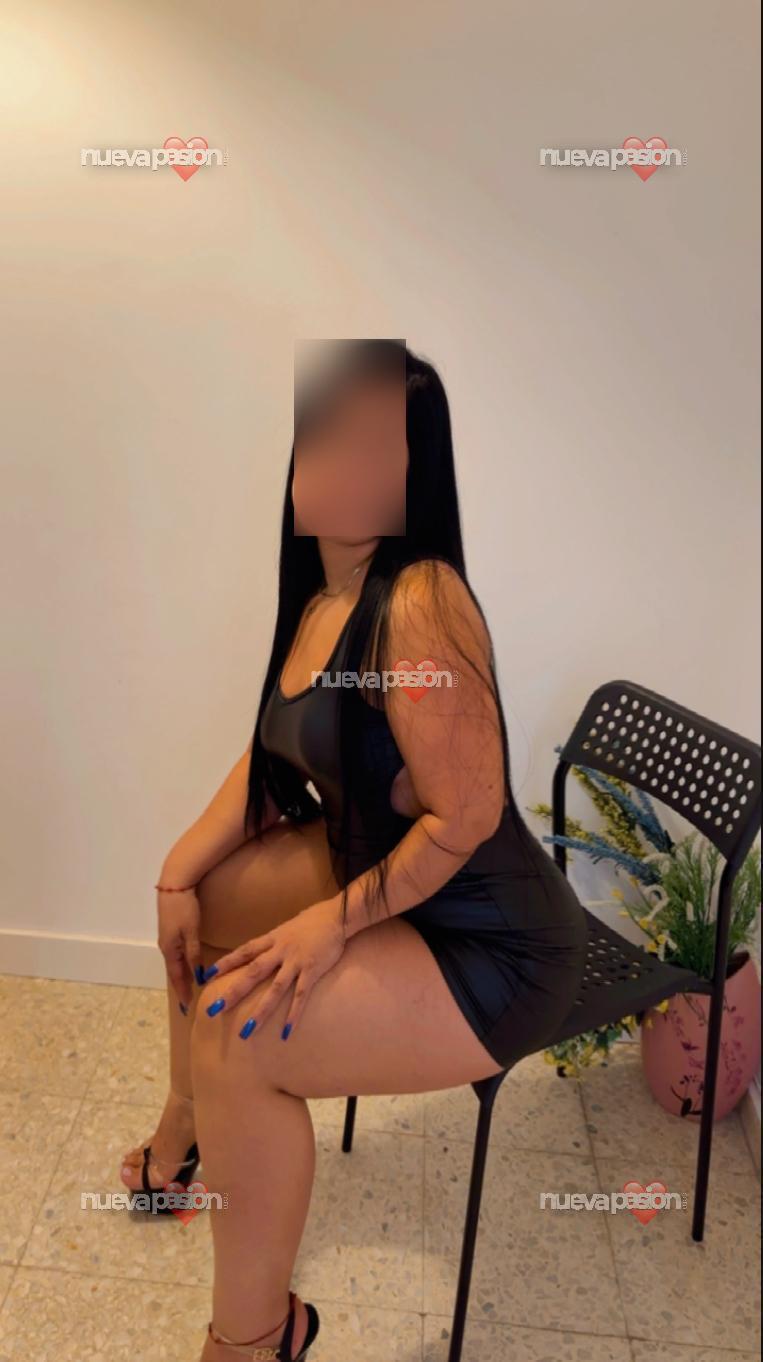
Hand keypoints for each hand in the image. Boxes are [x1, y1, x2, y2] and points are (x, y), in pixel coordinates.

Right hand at [156, 885, 202, 1009]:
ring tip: (189, 986)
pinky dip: (180, 963)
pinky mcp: (169, 929)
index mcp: (169, 949)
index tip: (187, 1007)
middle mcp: (165, 946)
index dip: (182, 992)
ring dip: (181, 975)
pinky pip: (175, 953)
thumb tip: (197, 976)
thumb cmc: (184, 908)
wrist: (174, 884)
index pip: (176, 977)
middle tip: (188, 1001)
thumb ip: (193, 954)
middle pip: (174, 971)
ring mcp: (166, 937)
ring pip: (174, 962)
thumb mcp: (191, 932)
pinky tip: (187, 964)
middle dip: (181, 986)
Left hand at [202, 899, 345, 1036]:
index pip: (244, 952)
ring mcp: (296, 962)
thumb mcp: (288, 927)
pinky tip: (286, 1031)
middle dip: (233, 992)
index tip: (208, 975)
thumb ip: (275, 940)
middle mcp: (280, 951)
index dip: (226, 963)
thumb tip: (263, 949)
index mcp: (273, 939)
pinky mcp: (313, 970)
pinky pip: (301, 995)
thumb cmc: (314, 920)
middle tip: (214, 1009)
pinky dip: (293, 1013)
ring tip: (246, 1031)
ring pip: (274, 989)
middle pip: (252, 973)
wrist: (338, 916)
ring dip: (260, 1011)